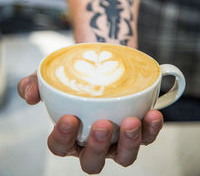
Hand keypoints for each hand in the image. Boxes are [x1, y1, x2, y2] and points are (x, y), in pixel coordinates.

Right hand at [18, 72, 163, 173]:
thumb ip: (35, 83)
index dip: (63, 139)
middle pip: (93, 161)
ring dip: (129, 143)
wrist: (104, 60)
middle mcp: (94, 141)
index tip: (69, 118)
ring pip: (123, 156)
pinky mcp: (138, 128)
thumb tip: (29, 94)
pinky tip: (152, 114)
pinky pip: (147, 137)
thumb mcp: (52, 75)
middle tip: (102, 124)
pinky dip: (151, 129)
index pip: (61, 147)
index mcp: (71, 134)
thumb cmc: (78, 74)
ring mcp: (117, 137)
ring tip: (131, 122)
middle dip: (98, 147)